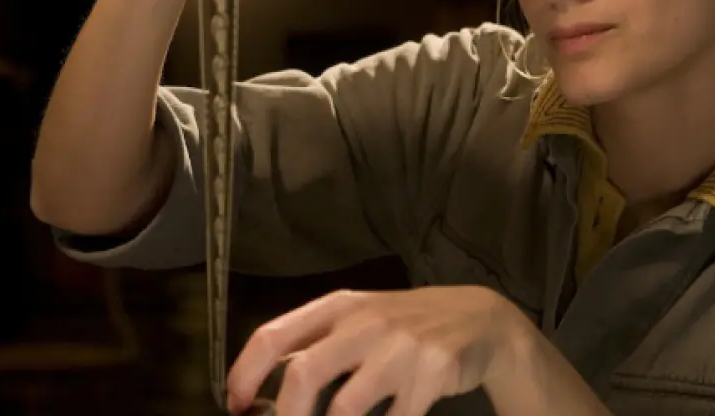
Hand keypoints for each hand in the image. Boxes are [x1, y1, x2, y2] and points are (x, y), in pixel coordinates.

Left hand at [226, 286, 524, 415]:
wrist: (479, 319)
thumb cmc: (404, 327)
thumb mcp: (357, 322)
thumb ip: (313, 347)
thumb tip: (259, 392)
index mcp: (338, 307)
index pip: (273, 336)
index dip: (245, 375)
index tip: (235, 406)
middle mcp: (365, 322)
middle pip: (303, 374)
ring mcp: (400, 348)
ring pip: (346, 407)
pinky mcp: (432, 373)